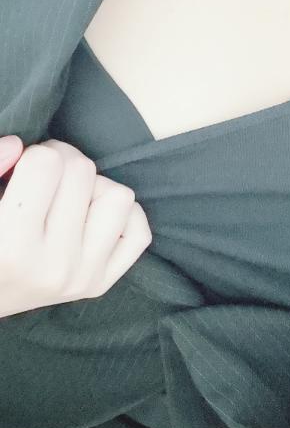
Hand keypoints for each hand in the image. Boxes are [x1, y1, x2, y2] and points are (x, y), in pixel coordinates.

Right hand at [0, 136, 151, 317]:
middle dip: (63, 162)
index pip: (46, 163)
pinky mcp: (101, 283)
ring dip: (95, 188)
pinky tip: (91, 218)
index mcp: (12, 245)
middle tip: (43, 179)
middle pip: (84, 171)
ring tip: (67, 199)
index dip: (35, 154)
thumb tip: (19, 144)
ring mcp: (83, 276)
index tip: (24, 168)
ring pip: (119, 197)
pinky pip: (140, 232)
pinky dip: (122, 218)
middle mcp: (54, 265)